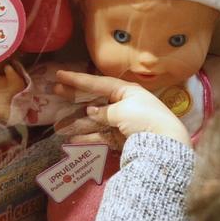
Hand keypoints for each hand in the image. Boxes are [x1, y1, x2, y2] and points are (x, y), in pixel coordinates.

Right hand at [52, 70, 189, 148]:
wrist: (164, 145)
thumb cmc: (144, 119)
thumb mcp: (122, 111)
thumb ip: (104, 111)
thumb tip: (91, 111)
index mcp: (126, 91)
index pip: (98, 83)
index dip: (78, 80)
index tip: (59, 75)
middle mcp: (123, 105)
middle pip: (94, 100)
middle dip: (74, 98)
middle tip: (55, 92)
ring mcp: (121, 123)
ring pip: (94, 121)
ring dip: (76, 123)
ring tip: (58, 126)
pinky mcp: (121, 139)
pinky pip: (100, 137)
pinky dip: (87, 139)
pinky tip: (73, 141)